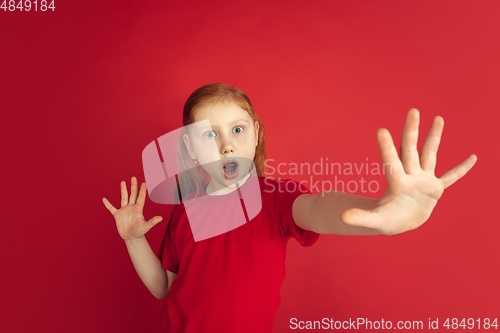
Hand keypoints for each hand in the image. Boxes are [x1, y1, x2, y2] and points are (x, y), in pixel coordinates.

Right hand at [102, 176, 162, 240]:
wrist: (131, 237)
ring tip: (123, 182)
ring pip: (123, 198)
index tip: (144, 183)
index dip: (142, 191)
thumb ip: (152, 222)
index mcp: (138, 209)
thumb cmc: (140, 232)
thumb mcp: (146, 226)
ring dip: (123, 190)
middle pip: (132, 194)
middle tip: (134, 177)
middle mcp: (131, 207)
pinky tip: (104, 199)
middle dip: (133, 186)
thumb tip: (161, 218)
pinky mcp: (117, 215)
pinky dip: (108, 204)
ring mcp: (124, 210)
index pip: (141, 198)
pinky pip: (111, 208)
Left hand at [341, 108, 476, 235]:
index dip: (386, 147)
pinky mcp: (435, 189)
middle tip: (413, 110)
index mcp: (396, 182)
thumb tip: (342, 219)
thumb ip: (360, 218)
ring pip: (430, 154)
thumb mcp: (374, 221)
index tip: (381, 130)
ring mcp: (423, 180)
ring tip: (438, 118)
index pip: (391, 161)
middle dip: (411, 130)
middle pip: (410, 149)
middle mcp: (410, 176)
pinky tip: (472, 158)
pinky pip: (451, 177)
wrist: (398, 221)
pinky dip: (461, 170)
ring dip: (434, 137)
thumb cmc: (385, 220)